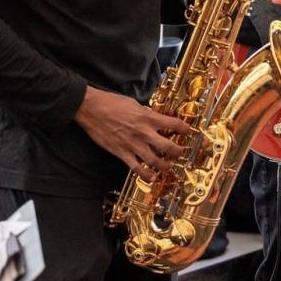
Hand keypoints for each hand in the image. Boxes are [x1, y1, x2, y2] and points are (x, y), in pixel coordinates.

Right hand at [74, 86, 189, 181]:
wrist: (92, 109)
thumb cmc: (112, 103)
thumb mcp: (134, 104)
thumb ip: (145, 113)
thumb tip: (153, 118)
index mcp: (148, 117)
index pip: (173, 124)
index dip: (184, 128)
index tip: (188, 131)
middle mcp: (143, 132)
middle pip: (168, 146)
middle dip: (178, 151)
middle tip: (181, 152)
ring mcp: (133, 144)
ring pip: (155, 161)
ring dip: (165, 165)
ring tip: (168, 166)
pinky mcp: (122, 153)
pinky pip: (137, 168)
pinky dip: (146, 174)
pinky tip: (152, 177)